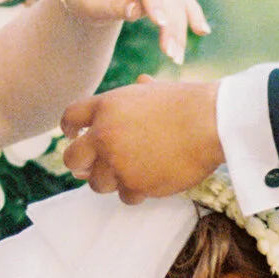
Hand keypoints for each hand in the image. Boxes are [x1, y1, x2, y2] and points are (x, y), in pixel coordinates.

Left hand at [49, 0, 209, 65]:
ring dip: (182, 27)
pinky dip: (193, 16)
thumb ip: (110, 4)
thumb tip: (135, 10)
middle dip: (171, 25)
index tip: (160, 23)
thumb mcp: (86, 0)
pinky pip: (182, 2)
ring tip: (178, 56)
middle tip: (170, 55)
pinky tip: (202, 31)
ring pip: (178, 0)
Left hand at [60, 77, 227, 196]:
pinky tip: (150, 181)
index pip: (69, 118)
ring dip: (112, 180)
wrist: (210, 123)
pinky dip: (136, 192)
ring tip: (131, 173)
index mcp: (106, 106)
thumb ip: (141, 89)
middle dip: (80, 164)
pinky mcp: (135, 184)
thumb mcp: (157, 88)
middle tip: (90, 168)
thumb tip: (142, 80)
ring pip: (97, 183)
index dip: (69, 130)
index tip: (73, 137)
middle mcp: (104, 135)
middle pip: (72, 158)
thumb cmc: (189, 103)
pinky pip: (125, 196)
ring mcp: (117, 162)